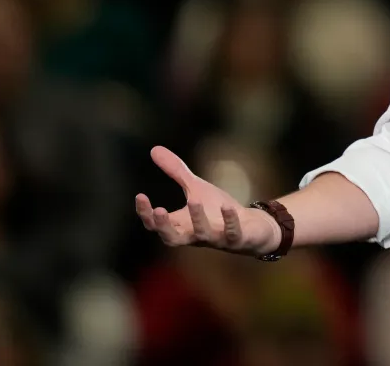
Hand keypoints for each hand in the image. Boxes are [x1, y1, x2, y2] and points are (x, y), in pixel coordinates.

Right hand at [135, 146, 278, 255]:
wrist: (249, 227)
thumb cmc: (216, 209)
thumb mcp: (195, 187)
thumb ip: (176, 172)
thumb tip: (154, 149)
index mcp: (181, 225)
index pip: (156, 225)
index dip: (145, 214)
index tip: (140, 195)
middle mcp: (194, 235)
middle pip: (172, 239)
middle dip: (164, 226)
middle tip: (158, 210)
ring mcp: (215, 238)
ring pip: (202, 235)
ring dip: (197, 219)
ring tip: (194, 200)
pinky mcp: (235, 239)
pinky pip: (231, 234)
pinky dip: (230, 222)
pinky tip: (227, 207)